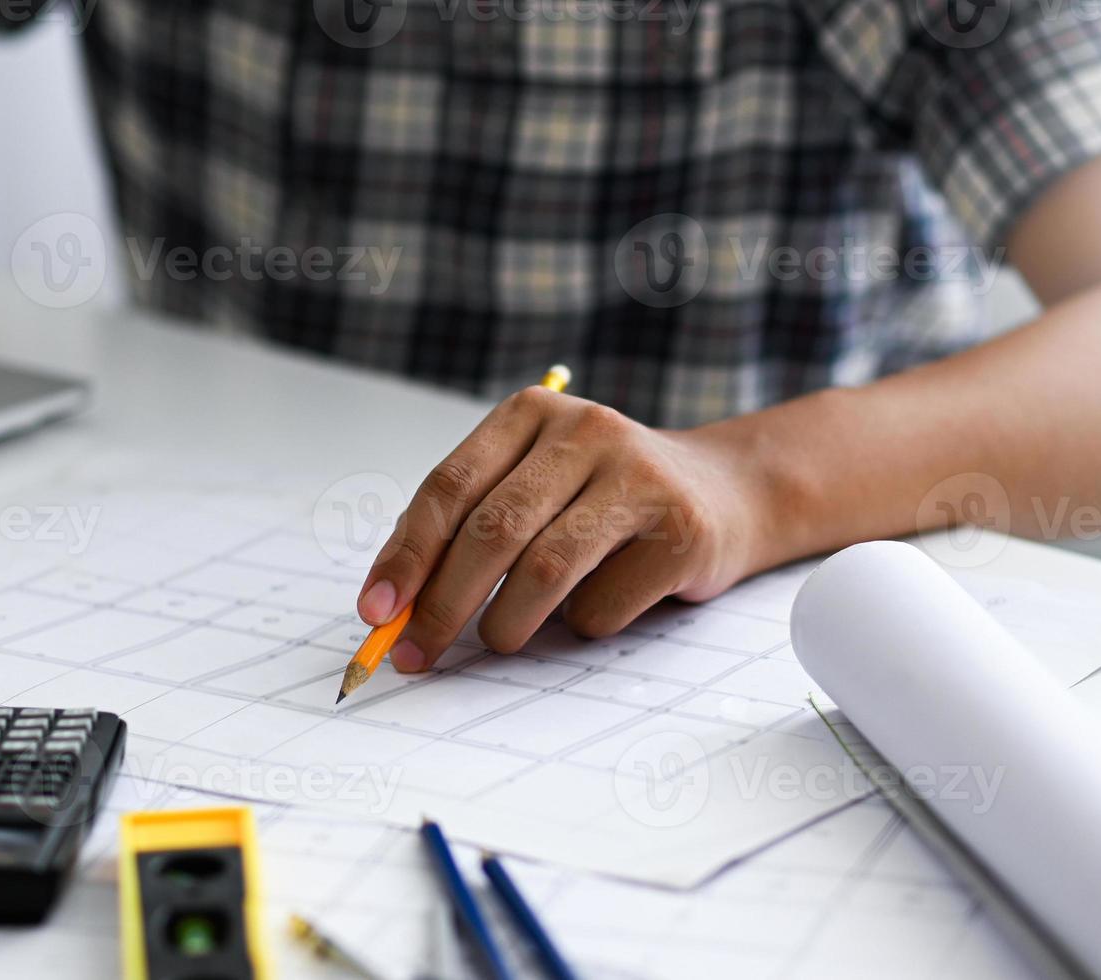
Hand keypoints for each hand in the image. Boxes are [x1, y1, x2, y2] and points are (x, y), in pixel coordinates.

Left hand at [356, 387, 779, 670]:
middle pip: (492, 531)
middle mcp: (587, 431)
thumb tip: (392, 603)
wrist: (725, 494)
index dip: (406, 555)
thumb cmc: (602, 501)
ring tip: (498, 640)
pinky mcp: (682, 532)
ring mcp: (641, 478)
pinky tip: (594, 608)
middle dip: (442, 605)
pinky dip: (580, 627)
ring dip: (505, 625)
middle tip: (414, 653)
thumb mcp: (534, 485)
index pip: (450, 486)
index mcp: (532, 413)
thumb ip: (466, 527)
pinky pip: (602, 605)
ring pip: (544, 570)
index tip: (376, 611)